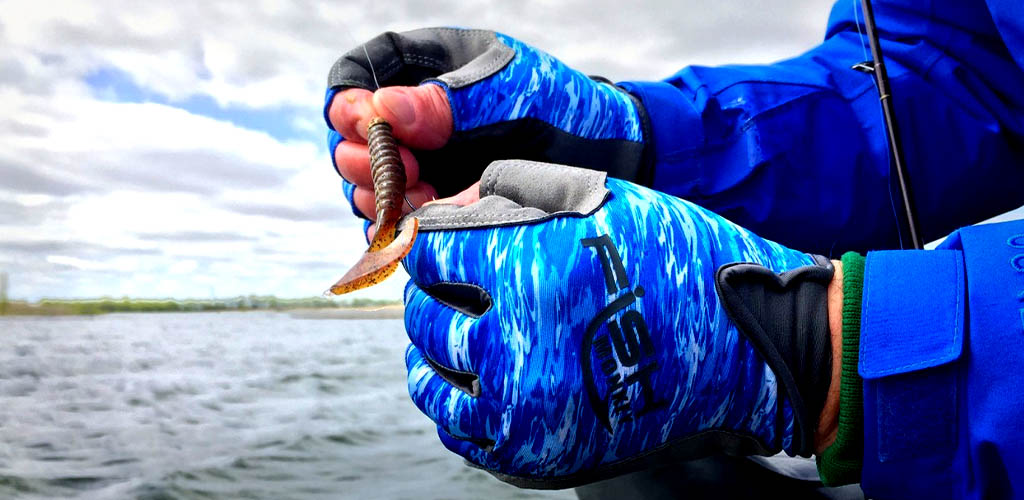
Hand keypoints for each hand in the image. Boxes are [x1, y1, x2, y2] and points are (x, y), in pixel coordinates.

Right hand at [324, 28, 649, 235]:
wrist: (606, 159)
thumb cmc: (563, 109)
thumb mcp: (511, 94)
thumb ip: (450, 101)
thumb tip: (383, 108)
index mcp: (425, 68)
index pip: (356, 77)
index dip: (349, 105)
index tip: (366, 127)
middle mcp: (412, 117)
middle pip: (349, 136)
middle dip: (365, 157)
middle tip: (407, 171)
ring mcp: (421, 163)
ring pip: (365, 183)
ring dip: (381, 196)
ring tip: (422, 198)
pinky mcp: (433, 206)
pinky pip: (391, 221)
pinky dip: (395, 228)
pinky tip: (419, 227)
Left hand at [400, 160, 834, 486]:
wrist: (747, 351)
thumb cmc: (678, 263)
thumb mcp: (604, 201)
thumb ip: (515, 193)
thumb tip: (448, 209)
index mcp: (533, 275)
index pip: (431, 251)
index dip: (439, 238)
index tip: (451, 240)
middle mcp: (520, 350)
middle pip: (424, 315)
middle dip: (437, 290)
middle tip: (462, 284)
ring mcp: (526, 415)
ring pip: (429, 379)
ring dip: (436, 348)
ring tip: (462, 330)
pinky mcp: (538, 458)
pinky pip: (459, 431)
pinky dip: (457, 401)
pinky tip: (478, 377)